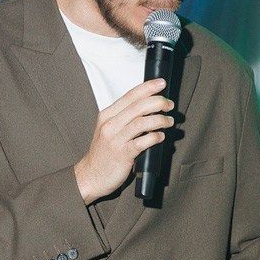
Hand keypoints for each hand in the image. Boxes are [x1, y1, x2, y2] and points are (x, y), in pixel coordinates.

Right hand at [74, 79, 174, 203]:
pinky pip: (143, 141)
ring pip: (142, 122)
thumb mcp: (109, 130)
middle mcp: (110, 125)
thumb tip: (148, 108)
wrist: (90, 176)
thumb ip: (124, 119)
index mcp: (107, 115)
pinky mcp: (122, 154)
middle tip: (169, 105)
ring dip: (160, 120)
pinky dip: (155, 137)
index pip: (130, 95)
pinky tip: (160, 137)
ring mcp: (116, 139)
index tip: (161, 83)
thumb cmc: (103, 154)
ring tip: (169, 121)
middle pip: (138, 106)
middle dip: (158, 102)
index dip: (148, 87)